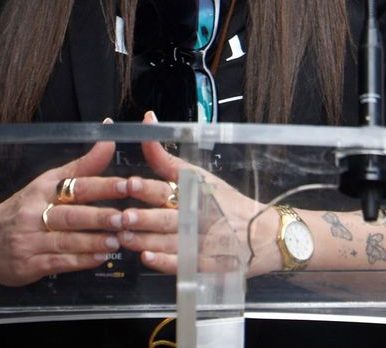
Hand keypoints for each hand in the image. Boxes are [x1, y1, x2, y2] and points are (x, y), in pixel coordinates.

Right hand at [0, 131, 131, 289]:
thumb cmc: (20, 211)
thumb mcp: (45, 185)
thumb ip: (81, 166)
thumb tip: (108, 139)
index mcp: (41, 190)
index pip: (73, 184)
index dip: (101, 184)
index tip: (126, 183)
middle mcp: (34, 214)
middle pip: (70, 214)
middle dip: (98, 216)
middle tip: (125, 217)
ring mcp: (30, 241)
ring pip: (66, 241)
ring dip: (94, 241)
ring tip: (118, 240)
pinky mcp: (29, 265)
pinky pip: (59, 263)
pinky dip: (81, 261)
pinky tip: (99, 258)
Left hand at [114, 111, 276, 275]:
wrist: (262, 235)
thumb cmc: (227, 202)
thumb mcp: (200, 176)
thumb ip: (166, 158)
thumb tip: (148, 120)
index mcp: (195, 193)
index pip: (170, 189)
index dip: (150, 187)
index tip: (131, 183)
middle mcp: (196, 218)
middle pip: (167, 218)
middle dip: (144, 218)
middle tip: (122, 217)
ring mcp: (201, 244)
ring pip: (169, 243)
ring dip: (146, 241)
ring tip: (124, 238)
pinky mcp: (204, 265)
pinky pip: (182, 264)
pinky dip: (165, 262)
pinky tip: (148, 258)